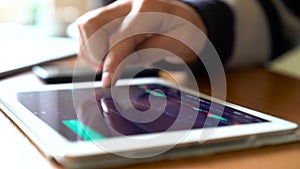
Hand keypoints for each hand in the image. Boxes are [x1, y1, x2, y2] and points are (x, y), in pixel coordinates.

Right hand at [77, 0, 206, 86]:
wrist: (183, 18)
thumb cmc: (185, 31)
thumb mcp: (180, 45)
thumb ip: (149, 53)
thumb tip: (117, 66)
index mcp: (150, 7)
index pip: (120, 36)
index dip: (112, 61)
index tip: (107, 83)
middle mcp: (128, 2)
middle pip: (92, 25)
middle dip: (95, 54)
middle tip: (109, 72)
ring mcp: (117, 6)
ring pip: (85, 26)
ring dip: (90, 51)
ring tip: (109, 64)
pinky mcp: (109, 14)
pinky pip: (87, 29)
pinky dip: (91, 46)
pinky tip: (107, 56)